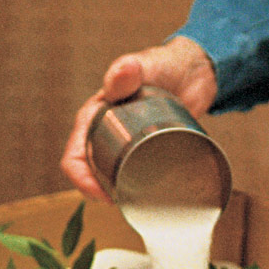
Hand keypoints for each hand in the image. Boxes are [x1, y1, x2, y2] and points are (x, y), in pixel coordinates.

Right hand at [60, 37, 217, 201]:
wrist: (193, 72)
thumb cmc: (164, 64)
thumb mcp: (147, 66)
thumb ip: (131, 69)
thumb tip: (118, 77)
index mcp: (94, 116)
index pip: (74, 156)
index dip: (81, 180)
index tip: (101, 195)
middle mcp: (104, 133)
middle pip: (90, 173)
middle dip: (99, 194)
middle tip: (124, 203)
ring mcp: (124, 144)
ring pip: (109, 178)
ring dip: (116, 194)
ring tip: (135, 204)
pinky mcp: (144, 151)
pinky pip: (131, 175)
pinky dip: (134, 190)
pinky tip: (147, 199)